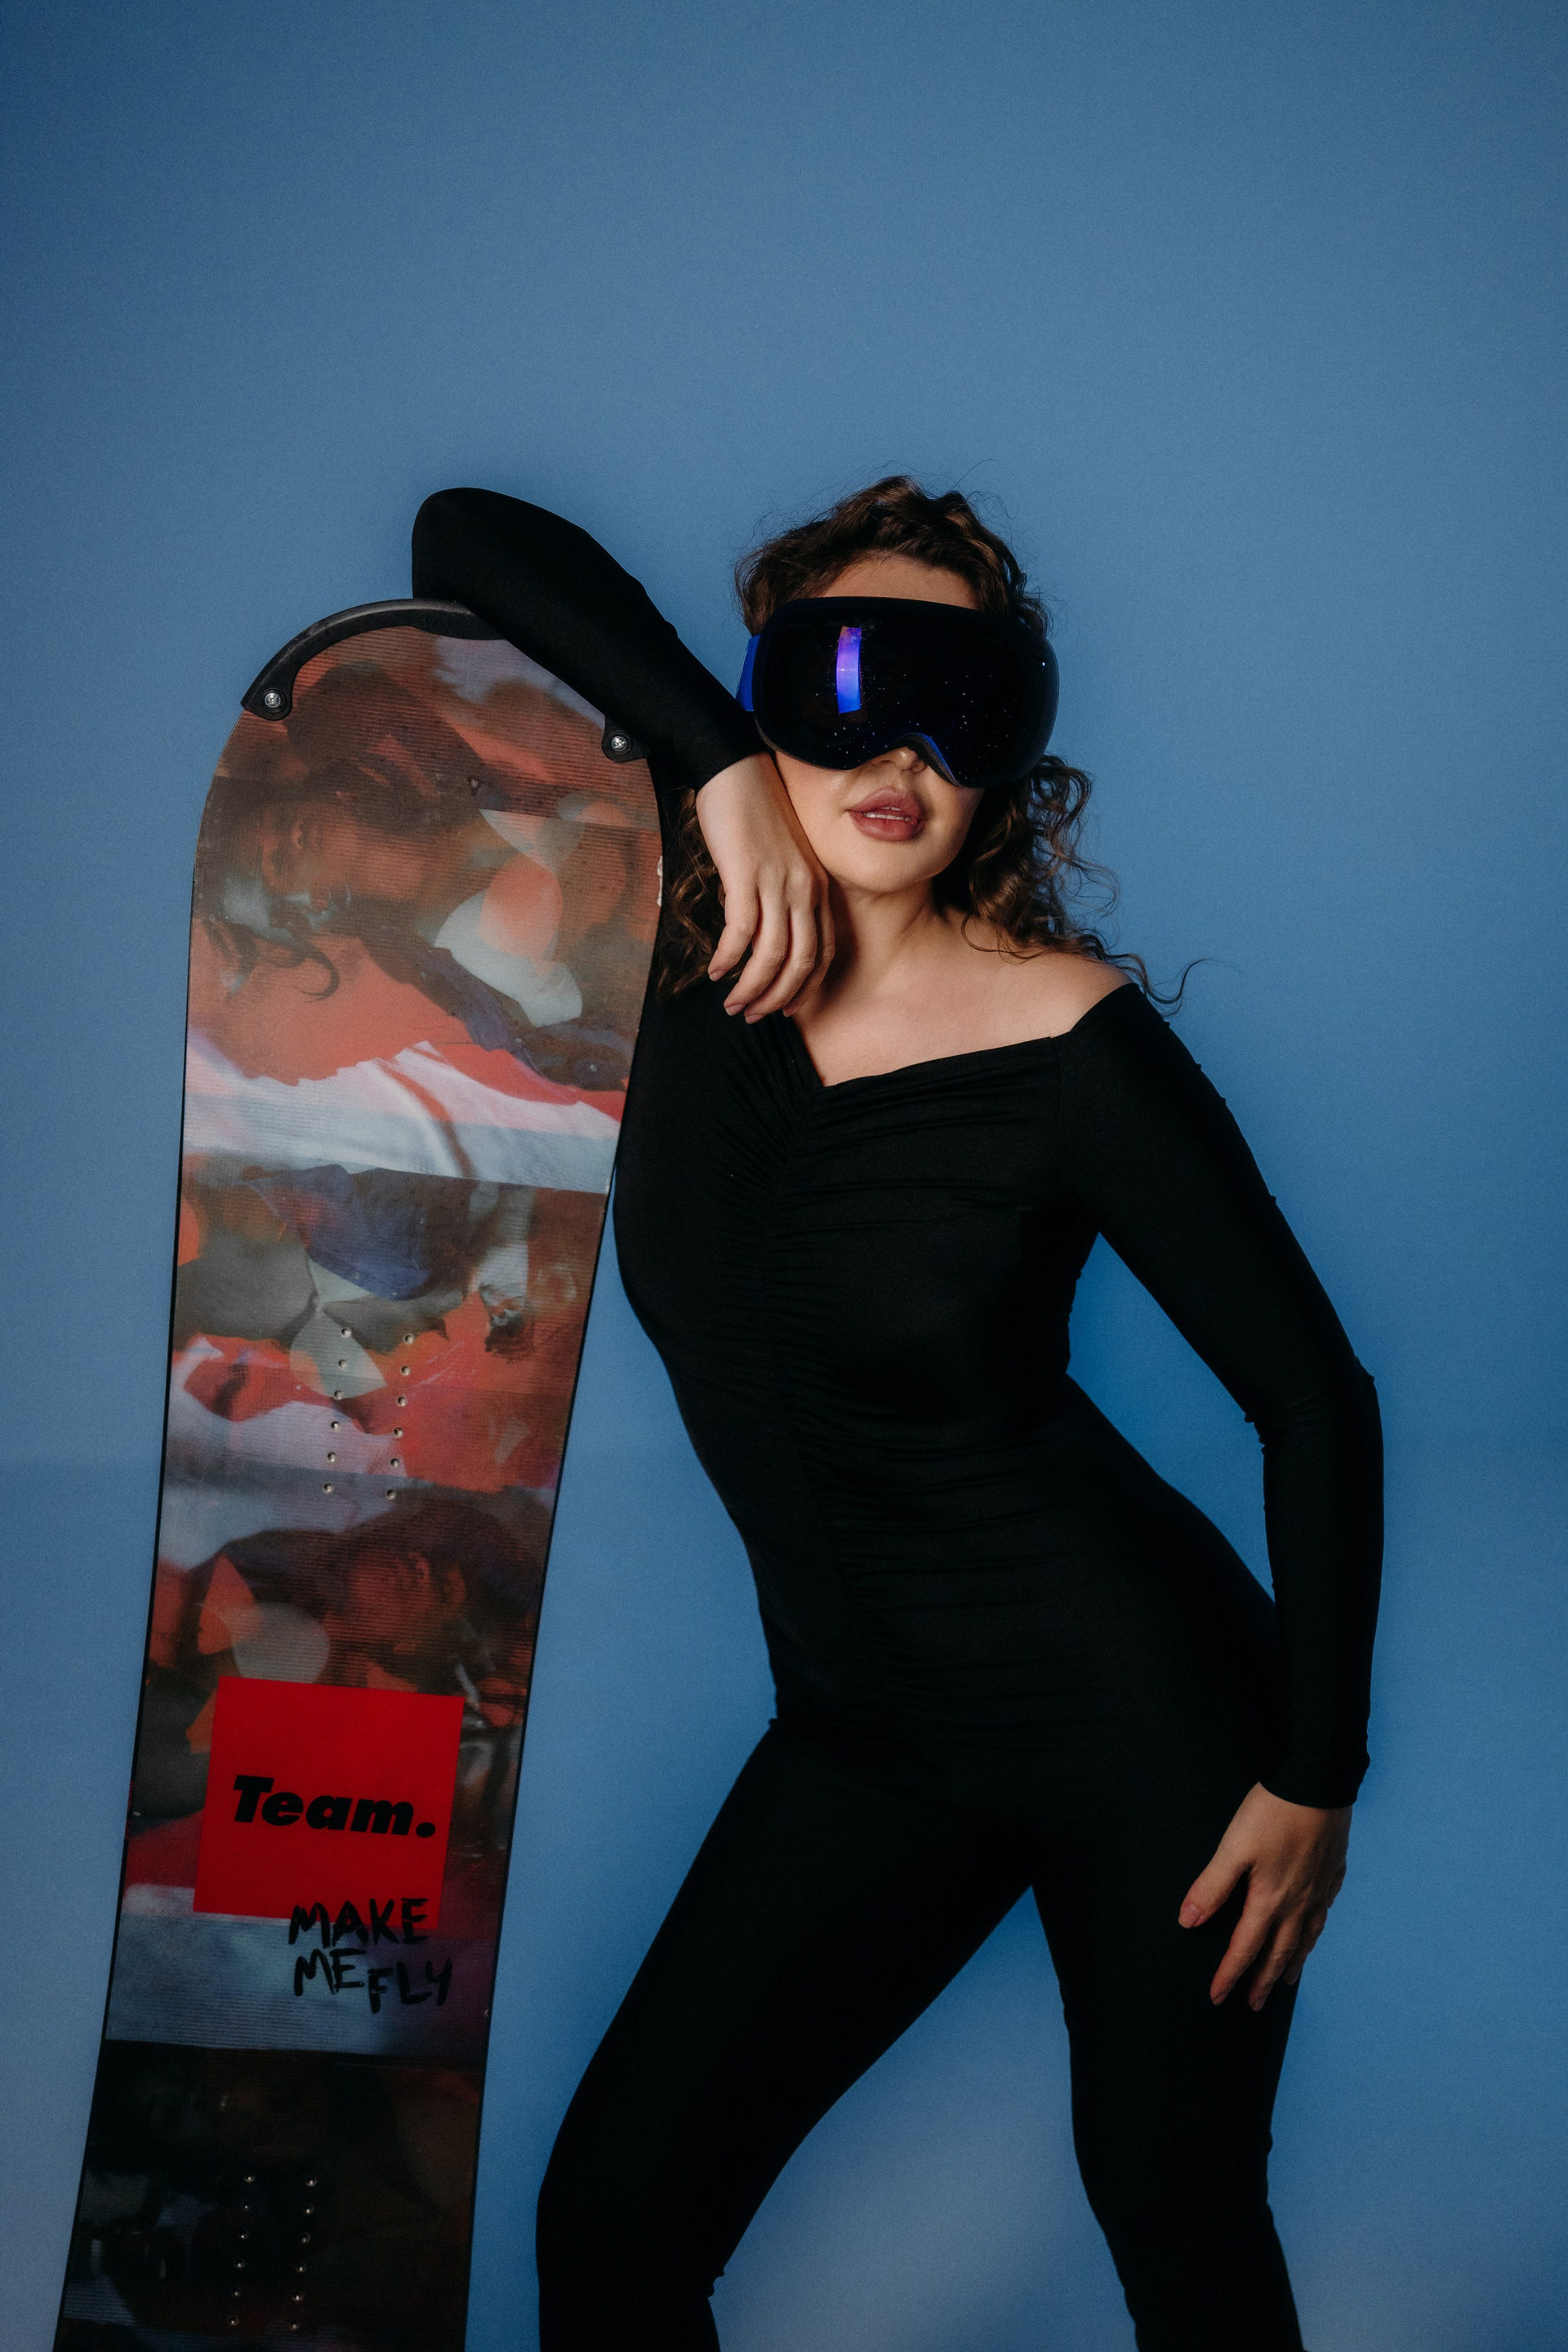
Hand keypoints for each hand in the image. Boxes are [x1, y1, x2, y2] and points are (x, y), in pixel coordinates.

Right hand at [694, 754, 833, 1020]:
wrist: (736, 770)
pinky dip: (730, 957)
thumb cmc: (755, 812)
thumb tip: (757, 934)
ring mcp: (778, 882)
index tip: (786, 1009)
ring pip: (772, 954)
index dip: (805, 988)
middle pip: (800, 961)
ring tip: (733, 1004)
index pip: (821, 952)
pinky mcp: (747, 875)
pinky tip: (716, 970)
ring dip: (751, 987)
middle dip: (777, 998)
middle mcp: (805, 889)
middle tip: (753, 1015)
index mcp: (818, 887)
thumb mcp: (781, 859)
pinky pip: (741, 931)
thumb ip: (779, 895)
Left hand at [1179, 1783, 1350, 2010]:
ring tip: (1286, 1981)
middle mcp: (1298, 1903)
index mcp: (1270, 1900)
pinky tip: (1314, 1930)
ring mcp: (1318, 1889)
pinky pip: (1323, 1913)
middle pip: (1279, 1952)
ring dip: (1292, 1962)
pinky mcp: (1332, 1871)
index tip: (1217, 1997)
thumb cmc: (1273, 1813)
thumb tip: (1188, 1921)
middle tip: (1254, 2005)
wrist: (1319, 1783)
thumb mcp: (1233, 1847)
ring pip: (1306, 1937)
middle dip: (1263, 1981)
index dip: (1229, 1974)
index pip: (1245, 1948)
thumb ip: (1211, 1886)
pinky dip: (1315, 1931)